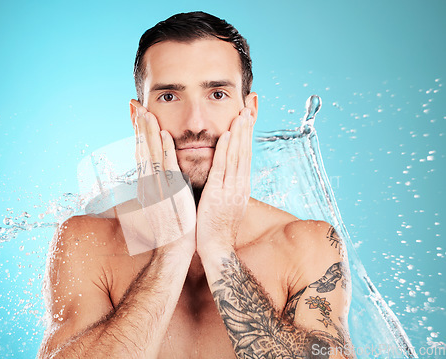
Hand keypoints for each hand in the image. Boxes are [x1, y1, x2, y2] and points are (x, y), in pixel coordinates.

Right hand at [131, 100, 195, 256]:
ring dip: (148, 132)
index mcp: (147, 183)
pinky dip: (164, 150)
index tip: (135, 115)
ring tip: (146, 112)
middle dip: (139, 127)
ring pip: (152, 154)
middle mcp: (150, 182)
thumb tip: (152, 178)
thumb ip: (155, 188)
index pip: (141, 153)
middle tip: (136, 105)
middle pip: (142, 149)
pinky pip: (167, 167)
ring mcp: (159, 186)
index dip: (137, 133)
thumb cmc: (168, 226)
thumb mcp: (158, 202)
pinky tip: (164, 135)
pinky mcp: (171, 191)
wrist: (174, 246)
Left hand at [196, 107, 253, 256]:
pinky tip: (226, 135)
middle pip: (245, 152)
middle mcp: (240, 186)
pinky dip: (225, 151)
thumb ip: (229, 188)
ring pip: (237, 156)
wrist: (217, 249)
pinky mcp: (218, 194)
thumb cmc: (218, 228)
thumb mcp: (228, 205)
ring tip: (241, 114)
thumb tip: (229, 177)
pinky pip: (222, 168)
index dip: (247, 137)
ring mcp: (231, 190)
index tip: (248, 119)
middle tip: (249, 108)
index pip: (246, 157)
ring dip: (239, 134)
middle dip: (247, 130)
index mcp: (241, 187)